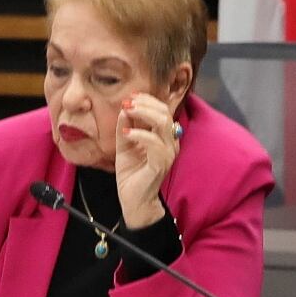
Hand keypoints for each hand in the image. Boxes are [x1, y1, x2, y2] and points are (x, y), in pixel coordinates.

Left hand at [113, 94, 181, 229]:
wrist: (134, 200)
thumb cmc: (132, 174)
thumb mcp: (125, 145)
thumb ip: (126, 127)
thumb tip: (125, 108)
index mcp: (164, 137)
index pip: (162, 110)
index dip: (147, 100)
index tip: (130, 97)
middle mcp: (170, 143)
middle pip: (165, 113)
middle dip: (145, 104)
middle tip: (127, 102)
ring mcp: (168, 153)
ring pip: (163, 124)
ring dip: (143, 114)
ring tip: (127, 112)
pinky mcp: (161, 164)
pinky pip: (154, 143)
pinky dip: (139, 134)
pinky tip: (126, 134)